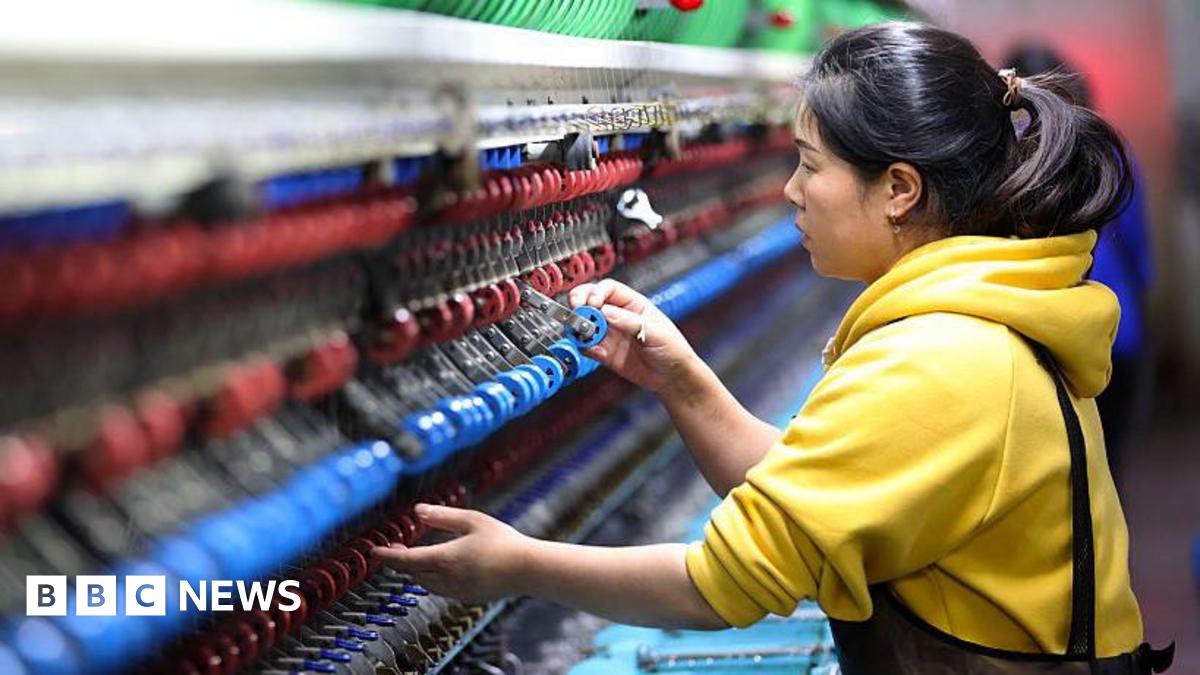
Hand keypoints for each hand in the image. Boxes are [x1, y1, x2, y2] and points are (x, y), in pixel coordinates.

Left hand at [371, 504, 529, 603]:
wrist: (528, 570)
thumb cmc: (503, 542)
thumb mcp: (472, 521)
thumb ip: (442, 516)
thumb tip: (417, 511)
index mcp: (445, 560)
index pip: (405, 560)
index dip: (386, 556)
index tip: (373, 551)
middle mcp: (446, 580)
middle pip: (412, 573)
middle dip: (401, 561)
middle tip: (395, 547)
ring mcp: (456, 592)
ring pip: (425, 583)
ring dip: (416, 570)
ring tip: (415, 555)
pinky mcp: (466, 598)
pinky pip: (440, 589)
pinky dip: (432, 578)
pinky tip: (440, 567)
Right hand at [568, 279, 701, 396]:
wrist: (673, 377)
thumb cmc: (672, 349)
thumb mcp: (656, 331)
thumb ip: (630, 322)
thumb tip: (605, 312)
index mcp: (632, 304)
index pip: (608, 289)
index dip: (596, 292)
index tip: (592, 303)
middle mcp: (617, 316)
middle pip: (590, 302)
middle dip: (580, 303)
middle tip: (577, 311)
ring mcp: (610, 334)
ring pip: (585, 324)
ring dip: (579, 327)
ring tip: (584, 334)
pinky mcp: (605, 352)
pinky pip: (588, 346)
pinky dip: (585, 347)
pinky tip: (594, 350)